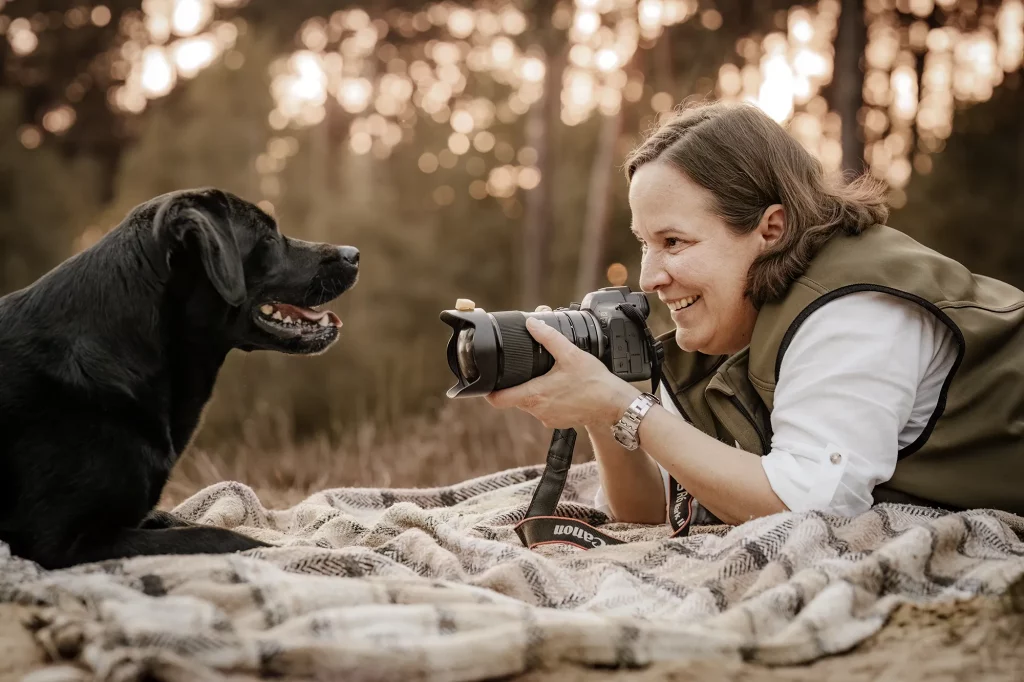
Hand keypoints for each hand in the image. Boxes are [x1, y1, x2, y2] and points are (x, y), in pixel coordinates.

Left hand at [485, 309, 639, 429]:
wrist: (615, 405)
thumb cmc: (595, 382)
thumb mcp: (571, 354)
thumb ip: (549, 337)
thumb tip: (532, 323)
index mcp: (535, 395)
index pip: (499, 400)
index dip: (488, 392)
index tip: (485, 384)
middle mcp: (538, 410)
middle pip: (515, 399)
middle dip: (517, 384)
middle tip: (523, 369)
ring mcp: (548, 419)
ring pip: (531, 403)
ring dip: (534, 391)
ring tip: (547, 376)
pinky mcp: (558, 422)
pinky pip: (545, 409)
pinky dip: (548, 399)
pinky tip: (561, 388)